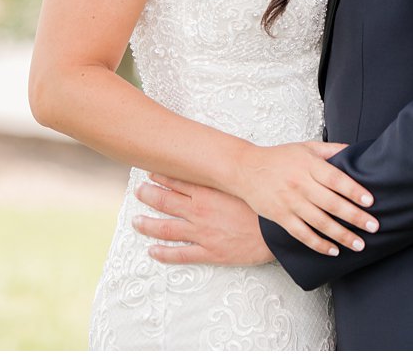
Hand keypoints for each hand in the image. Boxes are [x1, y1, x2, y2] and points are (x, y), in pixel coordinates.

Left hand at [134, 174, 272, 265]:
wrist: (276, 233)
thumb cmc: (262, 207)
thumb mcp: (242, 183)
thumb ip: (225, 174)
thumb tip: (217, 158)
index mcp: (208, 192)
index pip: (177, 180)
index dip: (160, 176)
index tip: (150, 171)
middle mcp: (200, 211)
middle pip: (165, 201)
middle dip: (148, 195)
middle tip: (139, 191)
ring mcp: (202, 233)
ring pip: (166, 228)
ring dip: (148, 224)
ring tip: (136, 221)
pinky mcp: (209, 252)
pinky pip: (181, 254)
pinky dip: (164, 253)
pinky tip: (153, 251)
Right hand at [227, 141, 377, 256]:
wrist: (245, 169)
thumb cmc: (278, 158)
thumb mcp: (304, 147)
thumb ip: (330, 150)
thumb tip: (353, 150)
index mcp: (308, 165)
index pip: (336, 179)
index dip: (354, 190)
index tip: (370, 201)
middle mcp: (300, 184)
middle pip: (332, 203)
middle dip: (355, 217)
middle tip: (374, 227)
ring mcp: (290, 202)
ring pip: (319, 222)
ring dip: (341, 235)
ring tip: (359, 244)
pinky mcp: (281, 217)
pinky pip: (302, 234)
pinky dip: (318, 244)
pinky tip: (333, 250)